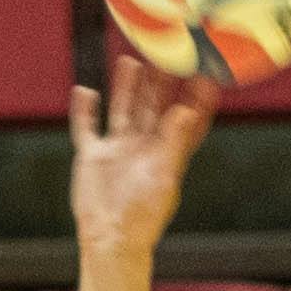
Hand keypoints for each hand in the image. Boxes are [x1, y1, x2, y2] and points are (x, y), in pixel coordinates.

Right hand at [69, 57, 217, 259]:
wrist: (111, 237)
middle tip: (167, 54)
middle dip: (160, 83)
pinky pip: (87, 127)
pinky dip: (85, 110)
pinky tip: (85, 91)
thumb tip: (186, 110)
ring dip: (126, 87)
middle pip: (154, 107)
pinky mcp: (93, 155)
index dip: (196, 98)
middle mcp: (144, 147)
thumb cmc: (144, 213)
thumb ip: (174, 141)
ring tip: (131, 61)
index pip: (185, 119)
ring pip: (124, 109)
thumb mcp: (164, 174)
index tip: (205, 73)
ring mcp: (118, 149)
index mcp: (168, 153)